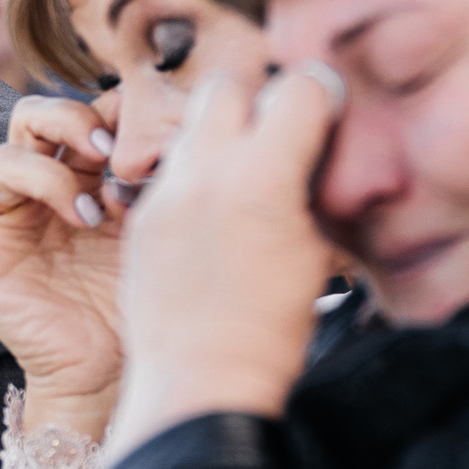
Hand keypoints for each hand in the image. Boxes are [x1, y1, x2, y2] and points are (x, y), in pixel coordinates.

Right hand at [0, 92, 127, 436]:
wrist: (115, 371)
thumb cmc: (139, 300)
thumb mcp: (157, 228)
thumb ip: (153, 179)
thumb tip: (166, 133)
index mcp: (84, 176)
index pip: (79, 111)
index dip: (106, 109)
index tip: (142, 135)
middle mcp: (39, 193)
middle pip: (29, 116)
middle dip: (69, 121)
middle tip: (108, 154)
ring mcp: (3, 227)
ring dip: (45, 176)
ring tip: (88, 217)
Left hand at [105, 68, 344, 457]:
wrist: (200, 384)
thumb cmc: (273, 332)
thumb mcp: (317, 254)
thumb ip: (315, 188)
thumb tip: (320, 151)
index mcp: (263, 177)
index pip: (299, 87)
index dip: (320, 98)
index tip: (326, 117)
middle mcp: (207, 172)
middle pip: (230, 84)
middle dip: (257, 99)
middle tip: (275, 136)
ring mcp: (166, 193)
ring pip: (193, 125)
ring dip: (221, 137)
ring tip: (242, 180)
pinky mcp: (142, 219)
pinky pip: (170, 172)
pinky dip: (195, 178)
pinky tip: (213, 216)